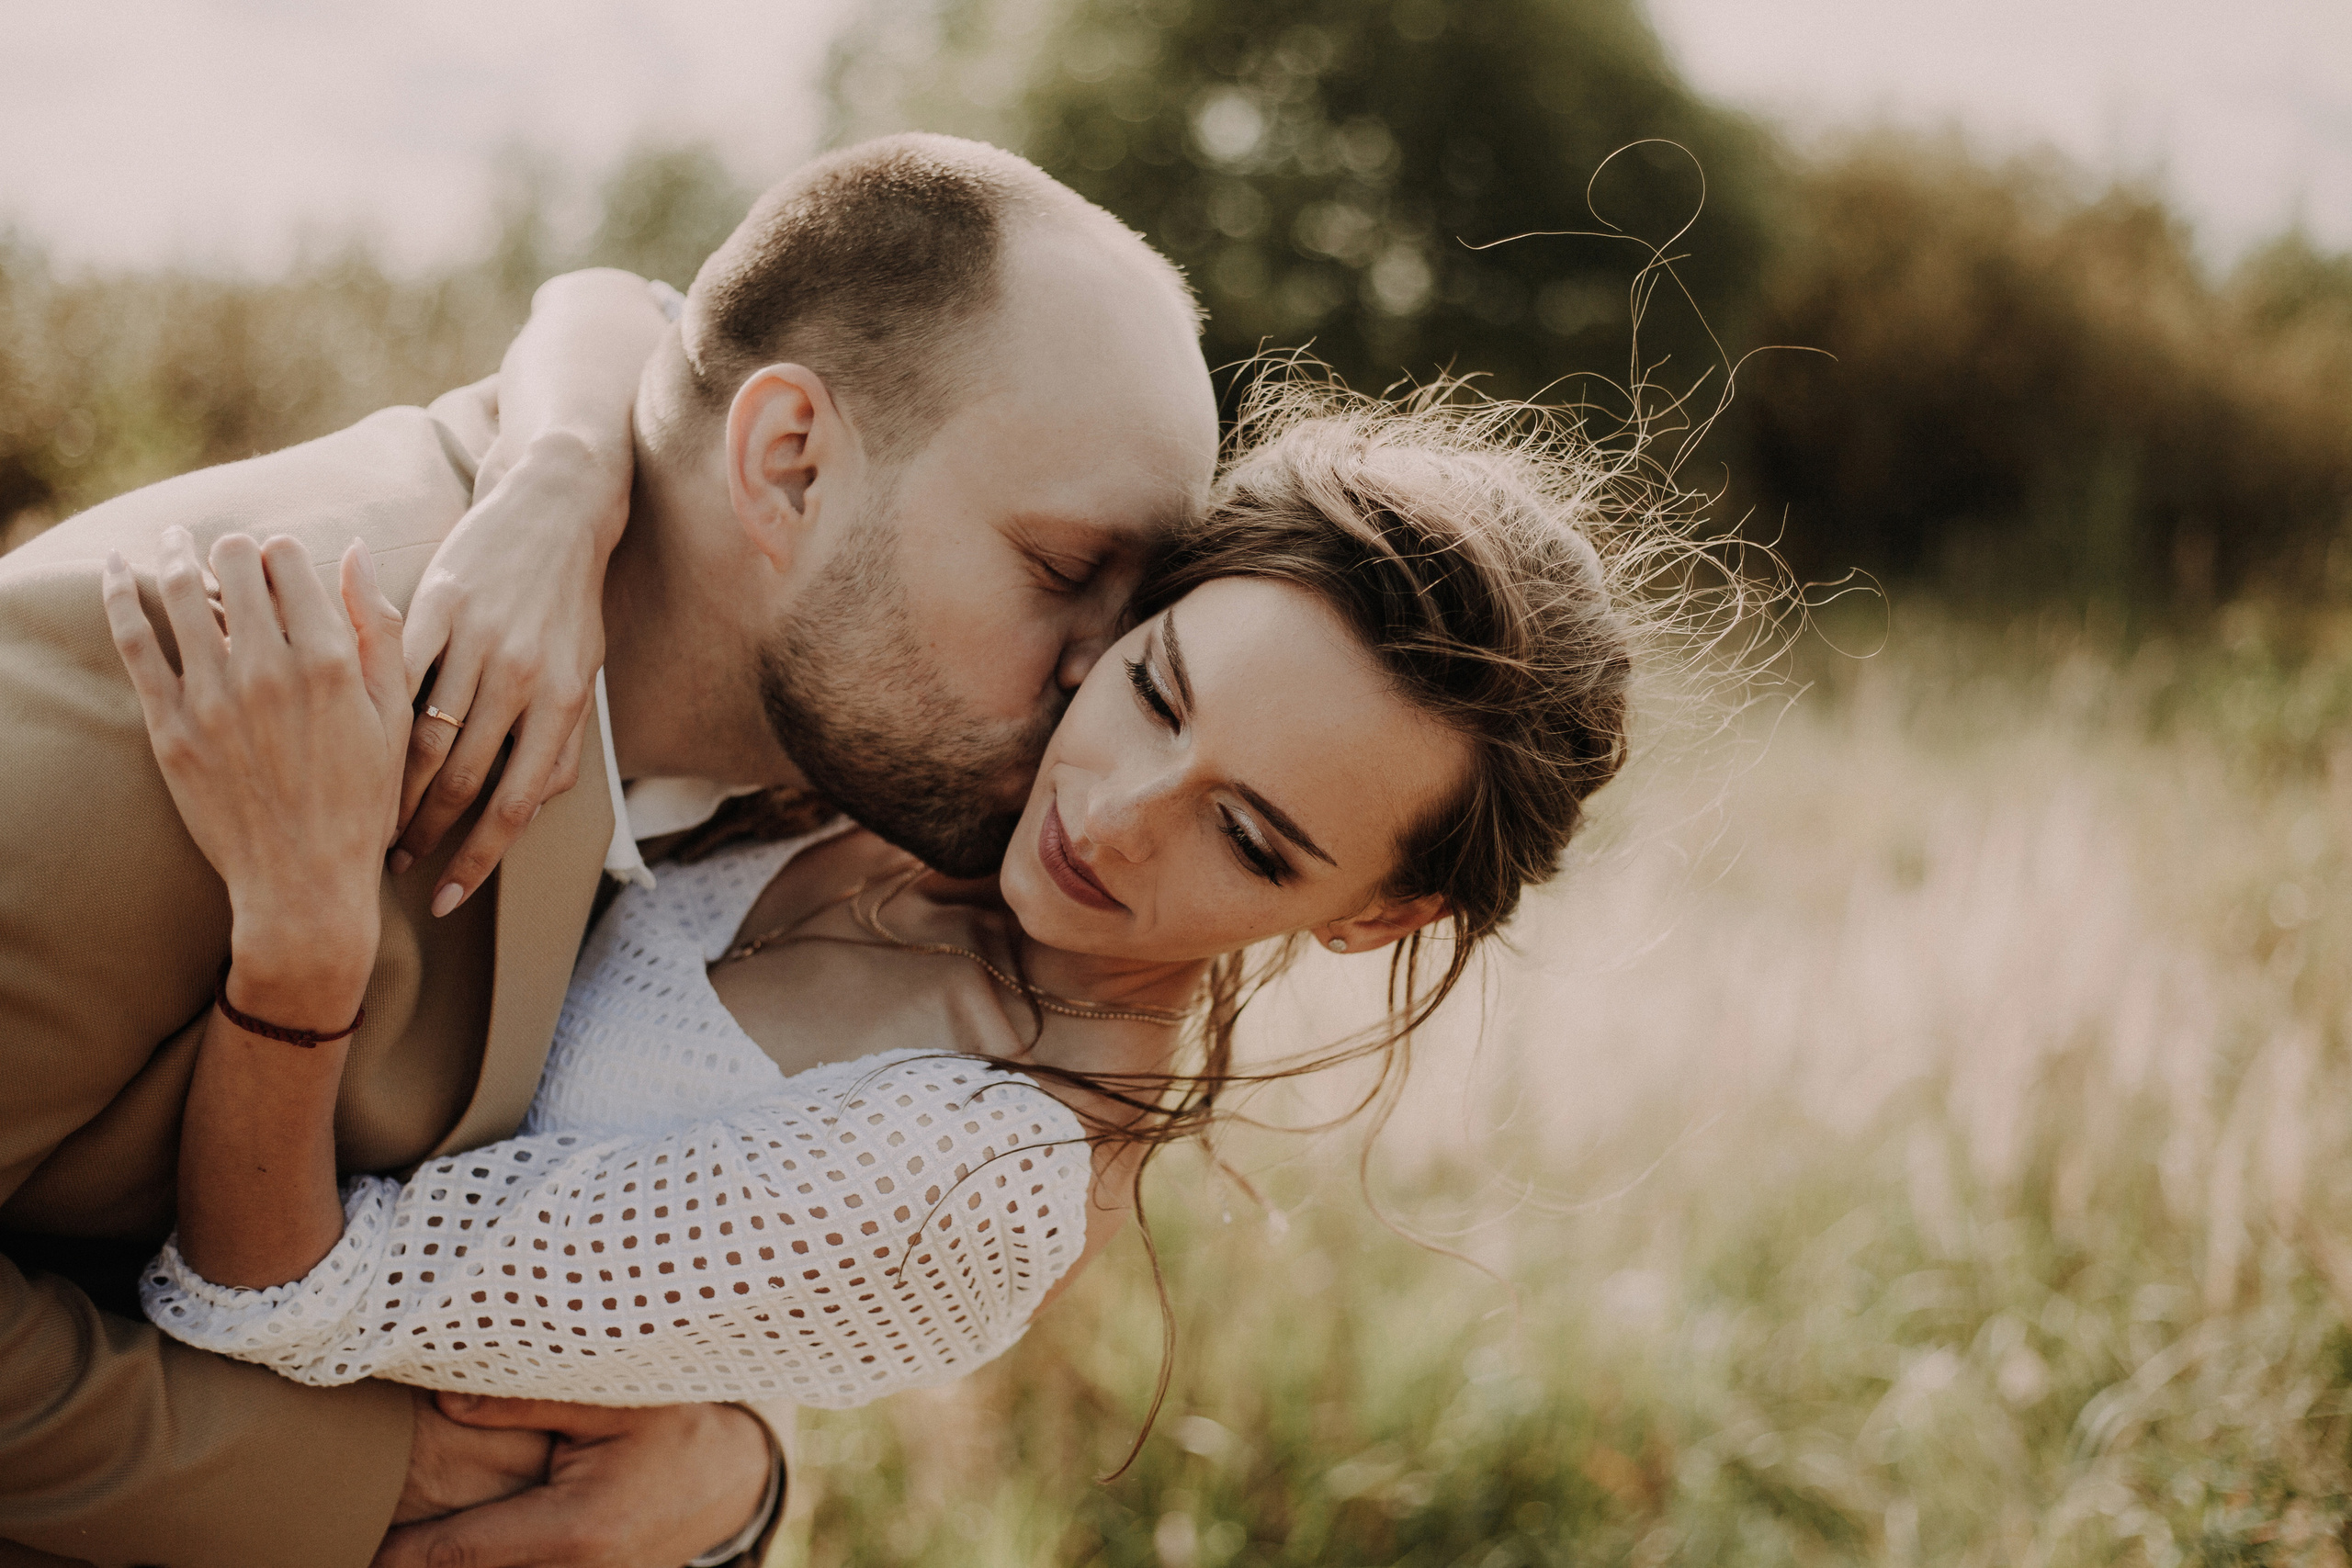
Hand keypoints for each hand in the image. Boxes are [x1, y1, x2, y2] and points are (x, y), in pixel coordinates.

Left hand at [103, 529, 409, 1000]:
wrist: (305, 882)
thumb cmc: (361, 801)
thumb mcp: (395, 715)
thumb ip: (380, 630)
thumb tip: (357, 554)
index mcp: (332, 660)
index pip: (292, 561)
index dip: (284, 553)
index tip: (281, 565)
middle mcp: (271, 668)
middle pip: (236, 562)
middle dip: (235, 550)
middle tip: (231, 558)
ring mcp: (214, 695)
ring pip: (183, 591)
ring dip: (175, 556)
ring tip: (172, 545)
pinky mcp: (171, 725)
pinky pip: (136, 641)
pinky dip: (121, 596)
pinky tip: (117, 570)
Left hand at [374, 1394, 772, 1567]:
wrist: (731, 1478)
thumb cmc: (676, 1428)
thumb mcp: (614, 1399)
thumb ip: (530, 1398)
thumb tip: (445, 1401)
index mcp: (574, 1531)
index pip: (452, 1555)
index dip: (390, 1554)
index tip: (338, 1540)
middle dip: (405, 1561)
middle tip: (340, 1539)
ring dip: (438, 1563)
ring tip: (380, 1546)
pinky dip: (475, 1563)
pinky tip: (432, 1550)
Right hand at [394, 432, 628, 917]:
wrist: (555, 510)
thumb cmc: (569, 604)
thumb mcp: (580, 674)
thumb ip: (559, 741)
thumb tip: (534, 808)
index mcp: (562, 702)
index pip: (518, 803)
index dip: (481, 859)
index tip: (448, 900)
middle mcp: (521, 676)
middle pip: (461, 779)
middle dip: (425, 835)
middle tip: (392, 867)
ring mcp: (476, 639)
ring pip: (421, 735)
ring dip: (391, 790)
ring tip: (368, 825)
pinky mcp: (436, 605)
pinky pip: (395, 674)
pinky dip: (370, 718)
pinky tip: (345, 750)